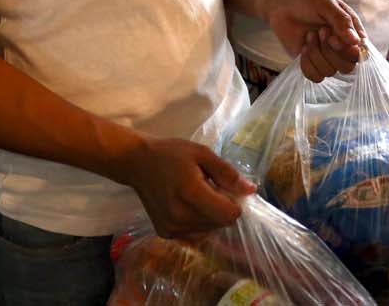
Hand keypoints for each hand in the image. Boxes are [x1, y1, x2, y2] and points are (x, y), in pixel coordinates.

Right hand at [124, 137, 254, 238]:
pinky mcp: (165, 233)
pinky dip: (198, 221)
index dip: (236, 203)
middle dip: (223, 207)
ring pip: (209, 230)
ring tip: (197, 194)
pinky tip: (188, 204)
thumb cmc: (172, 154)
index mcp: (192, 194)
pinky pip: (195, 233)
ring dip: (211, 215)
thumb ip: (227, 174)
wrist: (137, 163)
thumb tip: (251, 190)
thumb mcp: (203, 154)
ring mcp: (172, 228)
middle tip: (210, 188)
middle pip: (221, 223)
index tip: (228, 189)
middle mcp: (181, 216)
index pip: (229, 215)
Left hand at [263, 0, 365, 80]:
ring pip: (329, 72)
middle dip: (330, 51)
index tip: (333, 37)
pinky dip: (307, 64)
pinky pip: (315, 76)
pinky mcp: (311, 63)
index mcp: (351, 33)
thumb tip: (357, 42)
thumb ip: (342, 21)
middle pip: (347, 68)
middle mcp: (341, 48)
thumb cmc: (307, 0)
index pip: (360, 55)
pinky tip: (303, 48)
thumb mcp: (326, 4)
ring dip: (316, 53)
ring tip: (309, 35)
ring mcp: (326, 57)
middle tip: (319, 31)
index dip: (347, 51)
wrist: (282, 3)